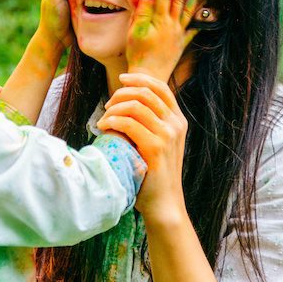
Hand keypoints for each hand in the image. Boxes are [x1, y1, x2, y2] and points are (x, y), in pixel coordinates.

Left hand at [96, 73, 187, 220]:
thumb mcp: (157, 142)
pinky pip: (129, 124)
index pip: (160, 87)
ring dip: (114, 108)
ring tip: (104, 119)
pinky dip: (112, 121)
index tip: (122, 79)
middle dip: (122, 94)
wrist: (164, 203)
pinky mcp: (155, 148)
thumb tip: (126, 102)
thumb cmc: (153, 173)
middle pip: (145, 92)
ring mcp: (167, 136)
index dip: (140, 78)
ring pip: (135, 106)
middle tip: (108, 106)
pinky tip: (104, 127)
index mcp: (178, 120)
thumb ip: (149, 123)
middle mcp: (176, 124)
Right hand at [126, 0, 200, 81]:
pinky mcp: (181, 43)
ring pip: (187, 11)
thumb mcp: (134, 33)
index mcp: (159, 21)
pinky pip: (191, 30)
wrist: (149, 75)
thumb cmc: (138, 54)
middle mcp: (171, 25)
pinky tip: (201, 14)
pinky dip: (197, 21)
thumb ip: (142, 14)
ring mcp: (178, 34)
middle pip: (178, 0)